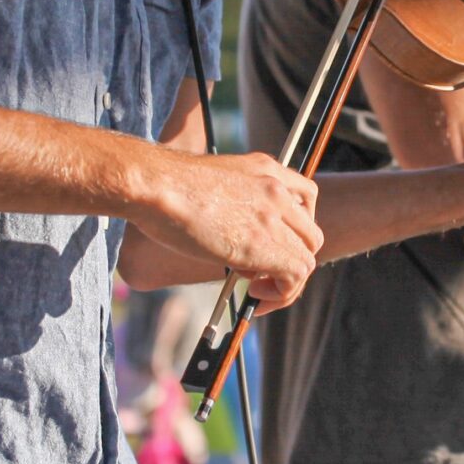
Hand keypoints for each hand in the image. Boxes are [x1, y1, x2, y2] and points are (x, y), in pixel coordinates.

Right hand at [137, 150, 322, 311]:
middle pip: (309, 234)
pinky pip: (296, 276)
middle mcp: (277, 189)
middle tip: (262, 274)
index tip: (273, 244)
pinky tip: (254, 295)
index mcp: (265, 168)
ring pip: (307, 257)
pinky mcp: (266, 245)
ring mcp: (274, 217)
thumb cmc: (163, 185)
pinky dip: (282, 293)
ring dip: (286, 280)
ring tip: (255, 288)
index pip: (305, 198)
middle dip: (291, 257)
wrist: (153, 184)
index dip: (294, 229)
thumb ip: (231, 202)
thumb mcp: (210, 182)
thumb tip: (227, 236)